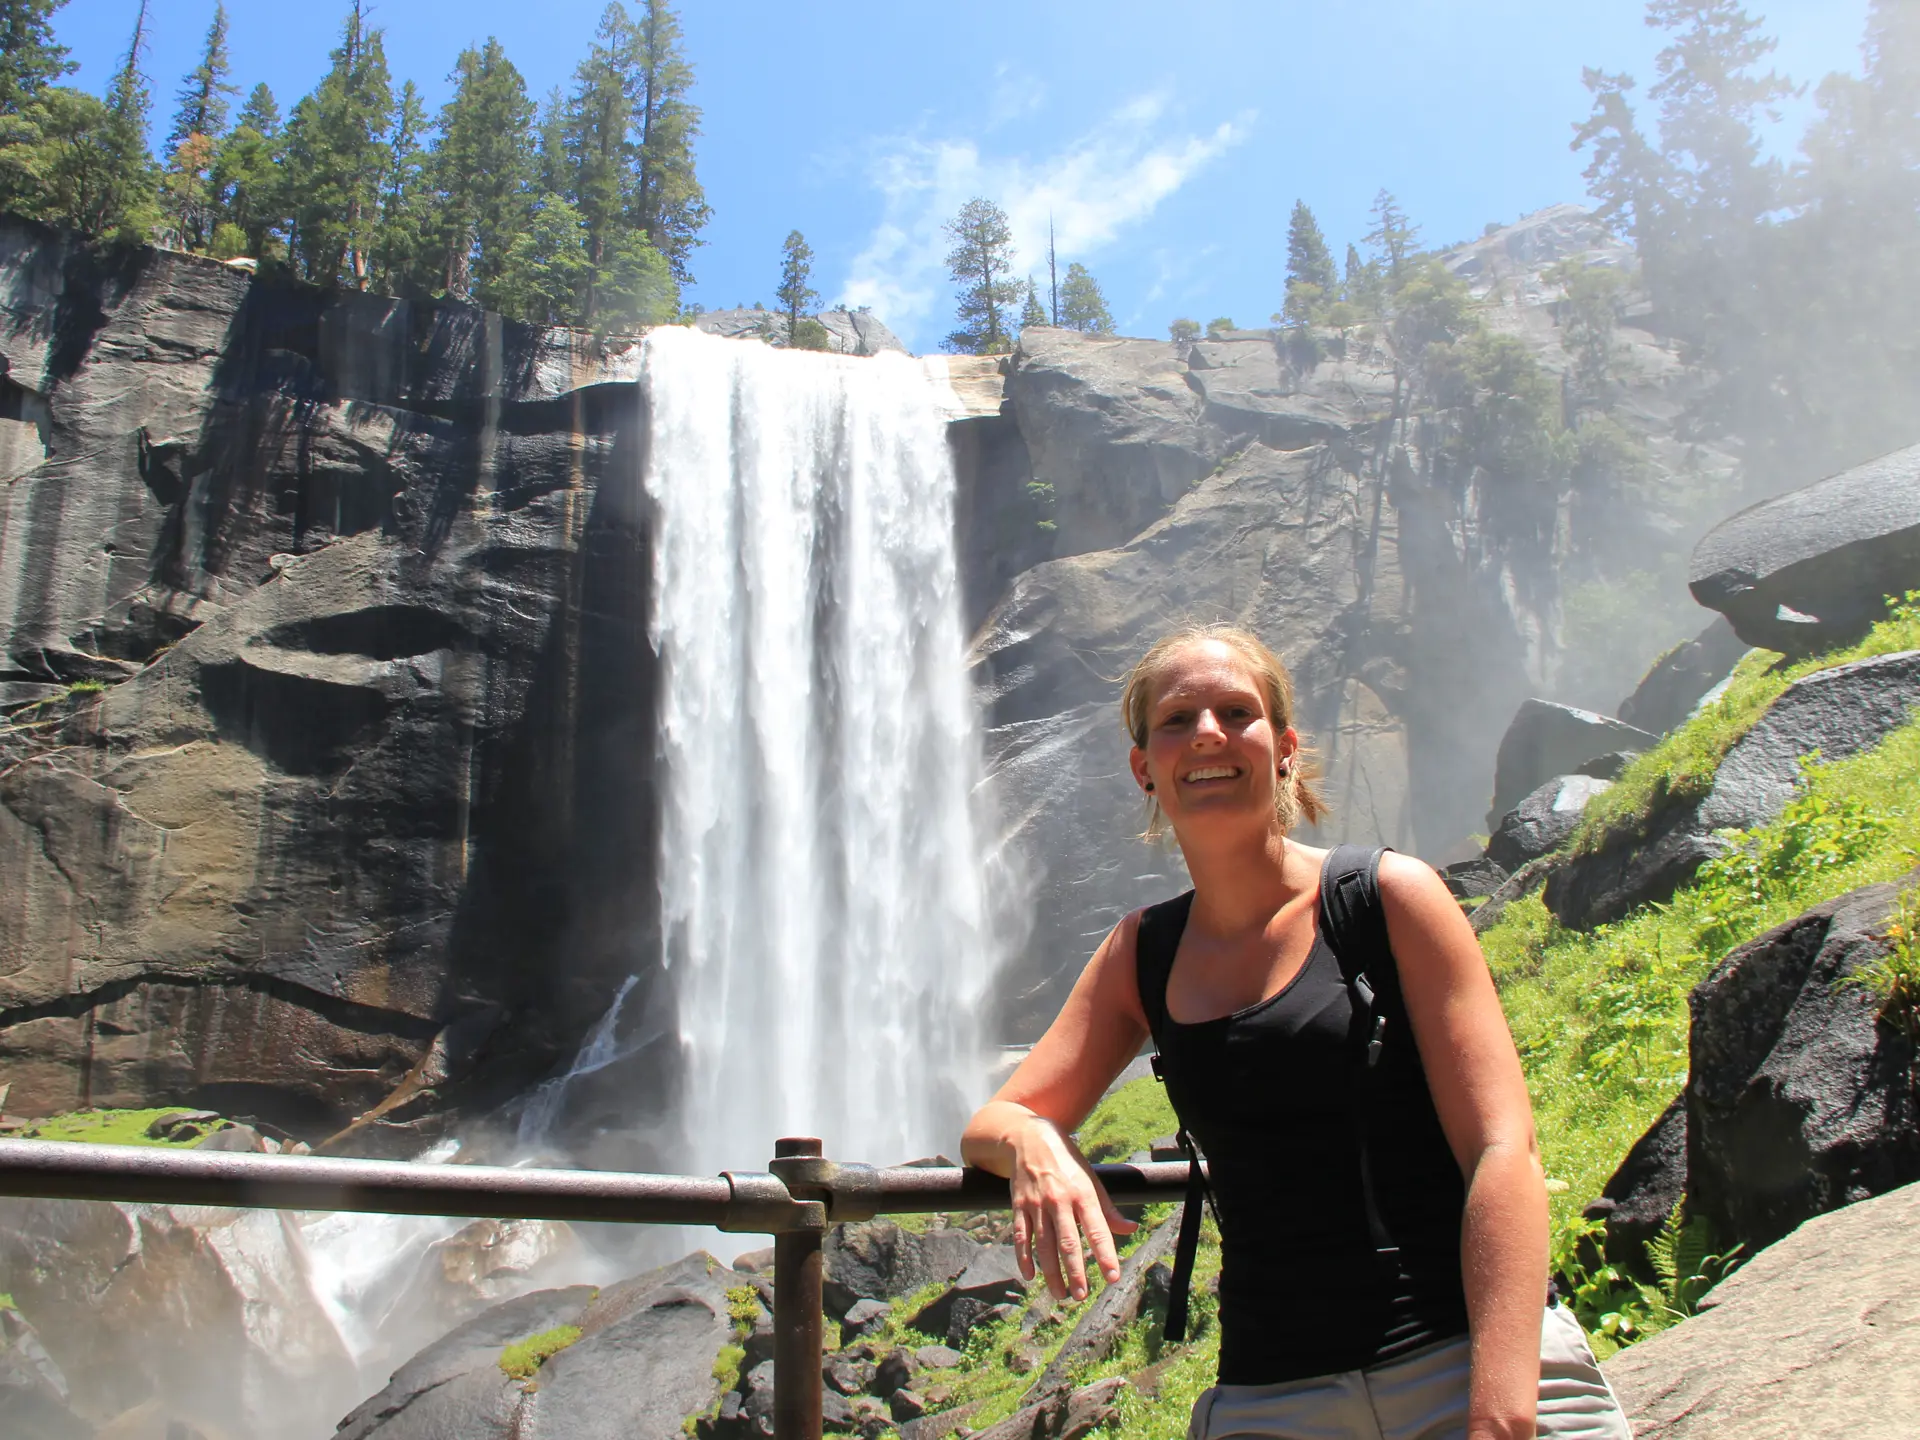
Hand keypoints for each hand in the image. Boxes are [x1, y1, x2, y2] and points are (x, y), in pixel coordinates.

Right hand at [1007, 1116, 1136, 1300]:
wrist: (1029, 1138)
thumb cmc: (1067, 1162)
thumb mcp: (1091, 1180)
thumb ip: (1108, 1209)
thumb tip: (1129, 1229)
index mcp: (1082, 1193)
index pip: (1097, 1229)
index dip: (1105, 1253)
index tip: (1112, 1276)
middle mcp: (1059, 1200)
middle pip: (1067, 1242)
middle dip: (1075, 1271)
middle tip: (1081, 1295)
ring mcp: (1036, 1204)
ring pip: (1044, 1244)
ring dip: (1051, 1272)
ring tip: (1060, 1294)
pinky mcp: (1018, 1206)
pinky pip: (1021, 1236)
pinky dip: (1024, 1258)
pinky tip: (1030, 1276)